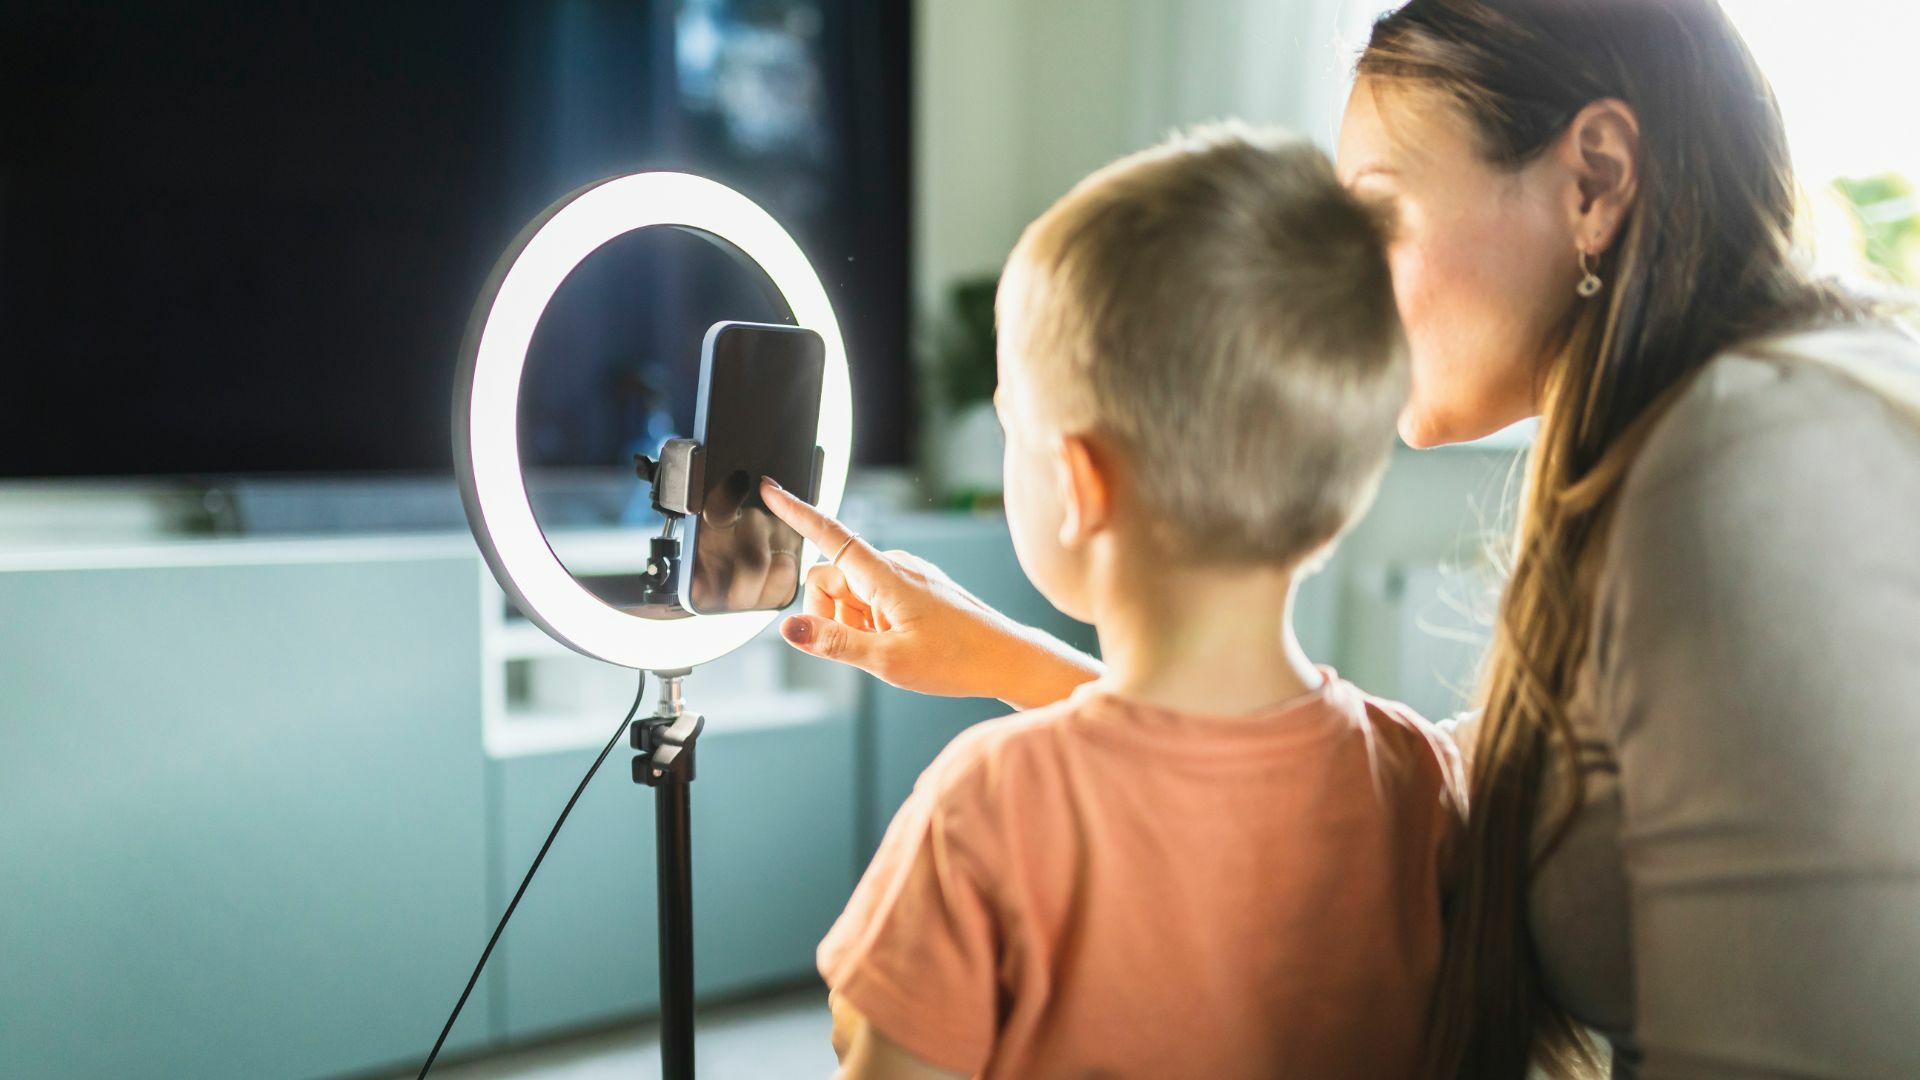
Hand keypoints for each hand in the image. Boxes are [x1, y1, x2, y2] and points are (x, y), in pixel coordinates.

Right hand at [759, 478, 1101, 706]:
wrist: (1007, 660)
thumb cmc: (957, 659)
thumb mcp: (887, 660)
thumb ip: (833, 643)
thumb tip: (788, 628)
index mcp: (884, 574)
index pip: (828, 534)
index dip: (795, 512)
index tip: (769, 488)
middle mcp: (893, 566)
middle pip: (829, 578)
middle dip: (829, 613)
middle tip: (866, 644)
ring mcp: (905, 576)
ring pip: (848, 594)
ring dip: (853, 622)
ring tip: (889, 645)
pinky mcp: (914, 588)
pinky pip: (871, 600)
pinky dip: (871, 623)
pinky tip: (900, 642)